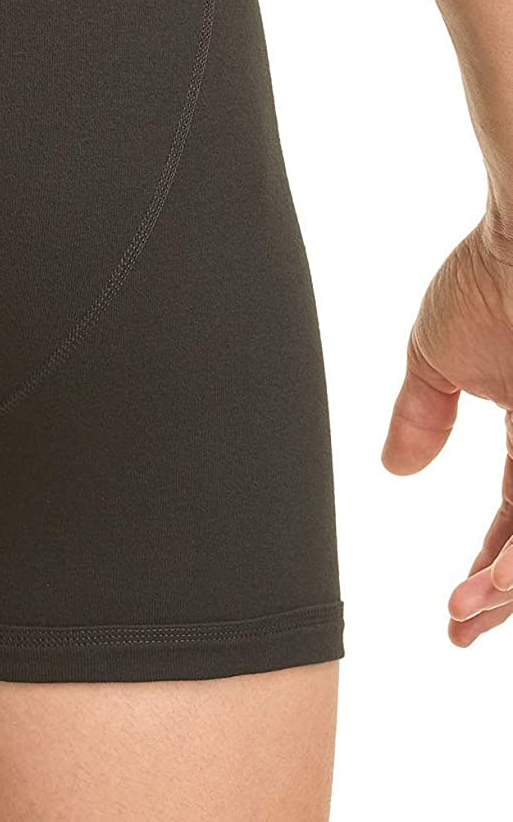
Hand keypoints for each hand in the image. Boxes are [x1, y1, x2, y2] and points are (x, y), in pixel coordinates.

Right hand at [383, 211, 512, 644]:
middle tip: (461, 626)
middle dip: (499, 594)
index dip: (489, 569)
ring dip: (510, 583)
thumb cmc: (491, 272)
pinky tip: (495, 583)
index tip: (455, 612)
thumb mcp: (440, 354)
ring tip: (469, 610)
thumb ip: (421, 413)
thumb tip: (395, 468)